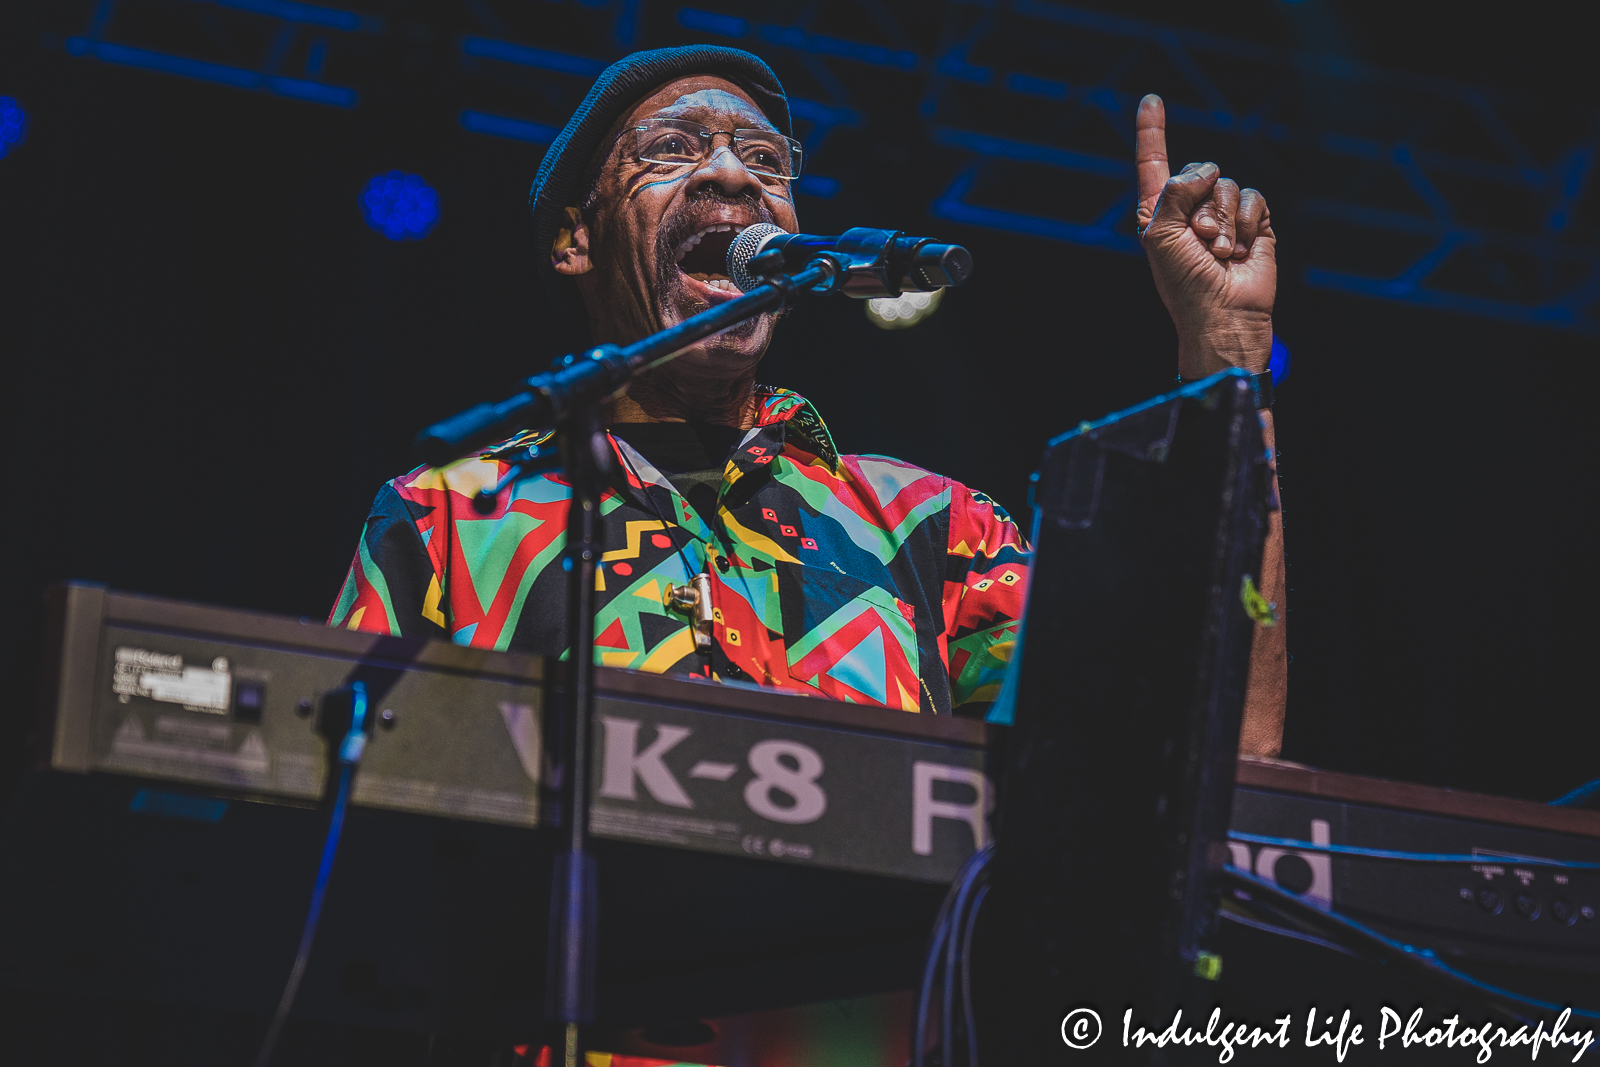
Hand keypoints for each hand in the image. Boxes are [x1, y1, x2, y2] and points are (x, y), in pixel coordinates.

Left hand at [1135, 94, 1275, 378]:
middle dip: (1203, 205)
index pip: (1155, 162)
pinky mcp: (1255, 223)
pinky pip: (1255, 198)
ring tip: (1220, 253)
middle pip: (1202, 170)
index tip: (1152, 99)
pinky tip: (1243, 250)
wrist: (1223, 314)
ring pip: (1229, 185)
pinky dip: (1249, 223)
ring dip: (1226, 221)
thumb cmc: (1184, 283)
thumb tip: (1206, 171)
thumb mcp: (1162, 235)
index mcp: (1160, 211)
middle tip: (1201, 241)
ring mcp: (1224, 215)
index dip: (1153, 131)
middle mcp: (1191, 208)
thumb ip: (1174, 192)